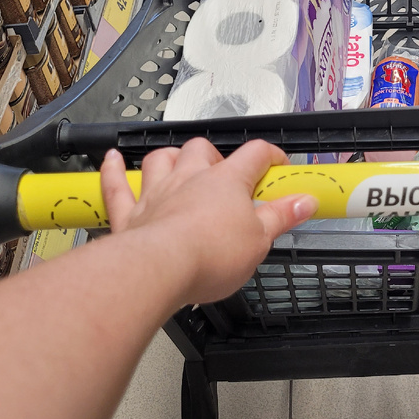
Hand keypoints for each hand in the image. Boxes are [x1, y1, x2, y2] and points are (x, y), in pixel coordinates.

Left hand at [99, 139, 316, 304]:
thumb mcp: (260, 240)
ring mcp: (156, 193)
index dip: (270, 156)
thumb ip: (282, 217)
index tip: (279, 167)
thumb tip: (305, 200)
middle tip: (224, 176)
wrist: (158, 269)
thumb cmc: (211, 254)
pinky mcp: (130, 214)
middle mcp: (190, 178)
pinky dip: (114, 170)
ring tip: (177, 164)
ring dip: (169, 158)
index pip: (255, 154)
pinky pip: (117, 185)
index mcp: (227, 182)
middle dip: (214, 156)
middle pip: (202, 149)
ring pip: (160, 159)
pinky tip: (112, 159)